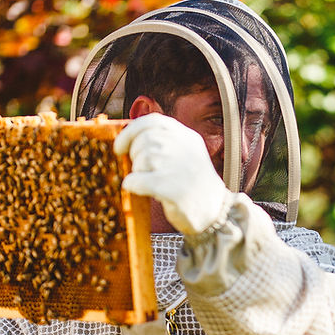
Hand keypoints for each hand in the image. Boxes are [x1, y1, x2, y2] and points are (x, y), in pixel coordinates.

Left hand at [114, 113, 230, 234]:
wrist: (215, 212)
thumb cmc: (194, 185)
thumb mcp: (186, 155)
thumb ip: (164, 143)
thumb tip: (129, 141)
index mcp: (187, 137)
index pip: (153, 121)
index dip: (131, 132)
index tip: (120, 146)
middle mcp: (184, 147)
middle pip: (144, 140)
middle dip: (135, 156)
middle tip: (142, 170)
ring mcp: (178, 167)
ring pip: (140, 160)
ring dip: (138, 172)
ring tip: (151, 183)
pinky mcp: (171, 188)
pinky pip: (137, 180)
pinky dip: (133, 185)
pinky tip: (142, 190)